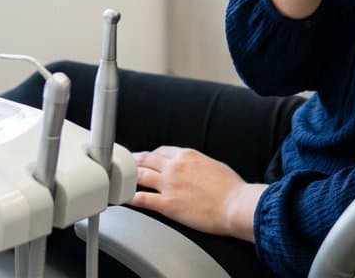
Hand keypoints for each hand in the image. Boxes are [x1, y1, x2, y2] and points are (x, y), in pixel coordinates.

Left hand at [129, 147, 265, 240]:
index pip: (161, 151)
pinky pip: (143, 199)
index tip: (146, 158)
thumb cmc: (230, 187)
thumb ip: (197, 163)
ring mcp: (169, 185)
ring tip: (120, 177)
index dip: (151, 155)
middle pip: (147, 160)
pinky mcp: (168, 204)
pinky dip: (130, 198)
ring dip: (129, 176)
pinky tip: (123, 198)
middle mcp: (175, 167)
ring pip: (141, 176)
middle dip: (135, 161)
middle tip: (126, 164)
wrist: (233, 204)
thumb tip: (192, 167)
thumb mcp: (213, 164)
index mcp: (187, 155)